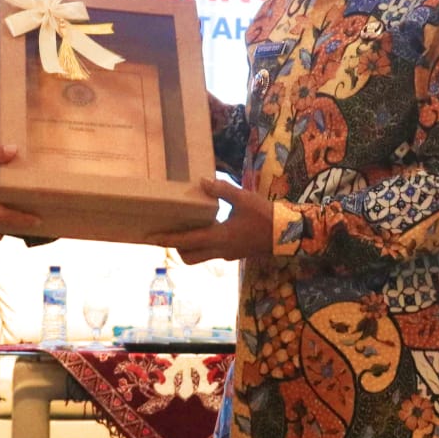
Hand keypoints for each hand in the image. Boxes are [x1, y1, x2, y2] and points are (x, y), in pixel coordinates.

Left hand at [151, 177, 272, 262]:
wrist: (288, 234)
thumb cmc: (266, 216)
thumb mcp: (244, 198)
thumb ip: (222, 190)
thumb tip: (202, 181)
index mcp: (219, 237)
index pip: (186, 241)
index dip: (167, 239)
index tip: (150, 238)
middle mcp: (220, 251)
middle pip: (189, 256)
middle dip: (176, 248)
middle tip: (167, 233)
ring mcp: (228, 255)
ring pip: (201, 256)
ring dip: (190, 246)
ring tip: (187, 228)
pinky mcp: (235, 253)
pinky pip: (213, 252)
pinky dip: (205, 243)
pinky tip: (209, 227)